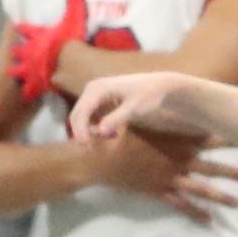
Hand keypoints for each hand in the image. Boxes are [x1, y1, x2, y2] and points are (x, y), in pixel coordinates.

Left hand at [9, 0, 87, 100]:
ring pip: (18, 71)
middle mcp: (26, 52)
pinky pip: (30, 90)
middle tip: (16, 52)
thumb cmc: (66, 41)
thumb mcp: (72, 18)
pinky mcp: (32, 86)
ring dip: (18, 72)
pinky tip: (30, 95)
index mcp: (34, 36)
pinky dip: (30, 92)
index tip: (16, 25)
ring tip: (15, 74)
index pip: (25, 29)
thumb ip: (74, 0)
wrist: (61, 68)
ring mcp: (27, 70)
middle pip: (17, 51)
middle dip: (17, 52)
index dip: (22, 28)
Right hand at [70, 71, 211, 141]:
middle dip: (82, 133)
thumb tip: (99, 131)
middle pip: (76, 115)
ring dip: (90, 131)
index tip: (87, 147)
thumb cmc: (150, 96)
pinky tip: (112, 134)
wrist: (160, 86)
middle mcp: (92, 88)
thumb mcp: (135, 108)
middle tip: (93, 150)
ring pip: (82, 117)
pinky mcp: (100, 100)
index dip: (80, 131)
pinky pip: (90, 117)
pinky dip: (96, 127)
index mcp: (97, 88)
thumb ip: (116, 119)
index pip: (81, 112)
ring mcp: (95, 94)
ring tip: (111, 139)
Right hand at [86, 128, 237, 223]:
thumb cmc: (120, 134)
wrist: (98, 157)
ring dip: (221, 197)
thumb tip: (182, 104)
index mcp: (177, 141)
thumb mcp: (146, 120)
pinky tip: (209, 221)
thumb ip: (166, 116)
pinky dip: (196, 213)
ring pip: (201, 191)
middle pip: (212, 169)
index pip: (210, 139)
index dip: (229, 139)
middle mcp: (178, 161)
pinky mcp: (159, 192)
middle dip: (234, 174)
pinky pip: (182, 205)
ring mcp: (169, 178)